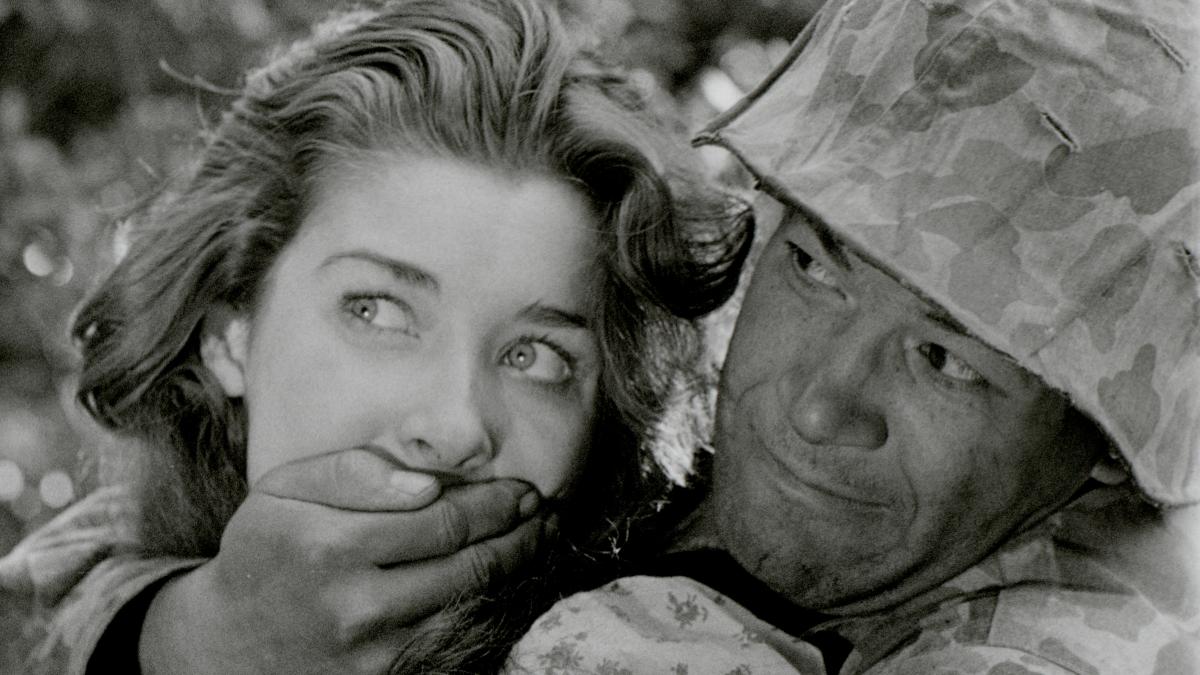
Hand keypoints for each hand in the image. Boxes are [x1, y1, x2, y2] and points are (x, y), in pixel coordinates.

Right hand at [138, 448, 544, 674]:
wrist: (229, 643)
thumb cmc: (267, 550)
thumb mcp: (284, 490)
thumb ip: (353, 472)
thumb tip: (427, 484)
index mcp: (328, 547)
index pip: (441, 521)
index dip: (495, 504)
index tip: (522, 488)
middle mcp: (355, 606)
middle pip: (468, 567)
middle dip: (520, 535)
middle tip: (544, 511)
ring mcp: (373, 654)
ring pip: (472, 607)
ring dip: (518, 571)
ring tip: (540, 539)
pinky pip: (457, 641)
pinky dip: (492, 609)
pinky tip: (508, 581)